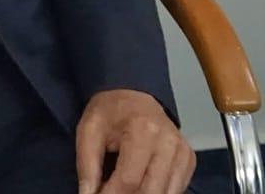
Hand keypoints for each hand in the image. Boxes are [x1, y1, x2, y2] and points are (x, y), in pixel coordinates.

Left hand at [76, 89, 193, 193]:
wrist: (134, 94)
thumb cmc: (110, 112)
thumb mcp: (88, 130)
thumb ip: (87, 165)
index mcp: (142, 131)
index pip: (129, 180)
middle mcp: (169, 143)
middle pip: (151, 191)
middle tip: (109, 193)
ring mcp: (183, 153)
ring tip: (123, 189)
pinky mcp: (189, 160)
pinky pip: (176, 189)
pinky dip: (157, 193)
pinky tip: (140, 187)